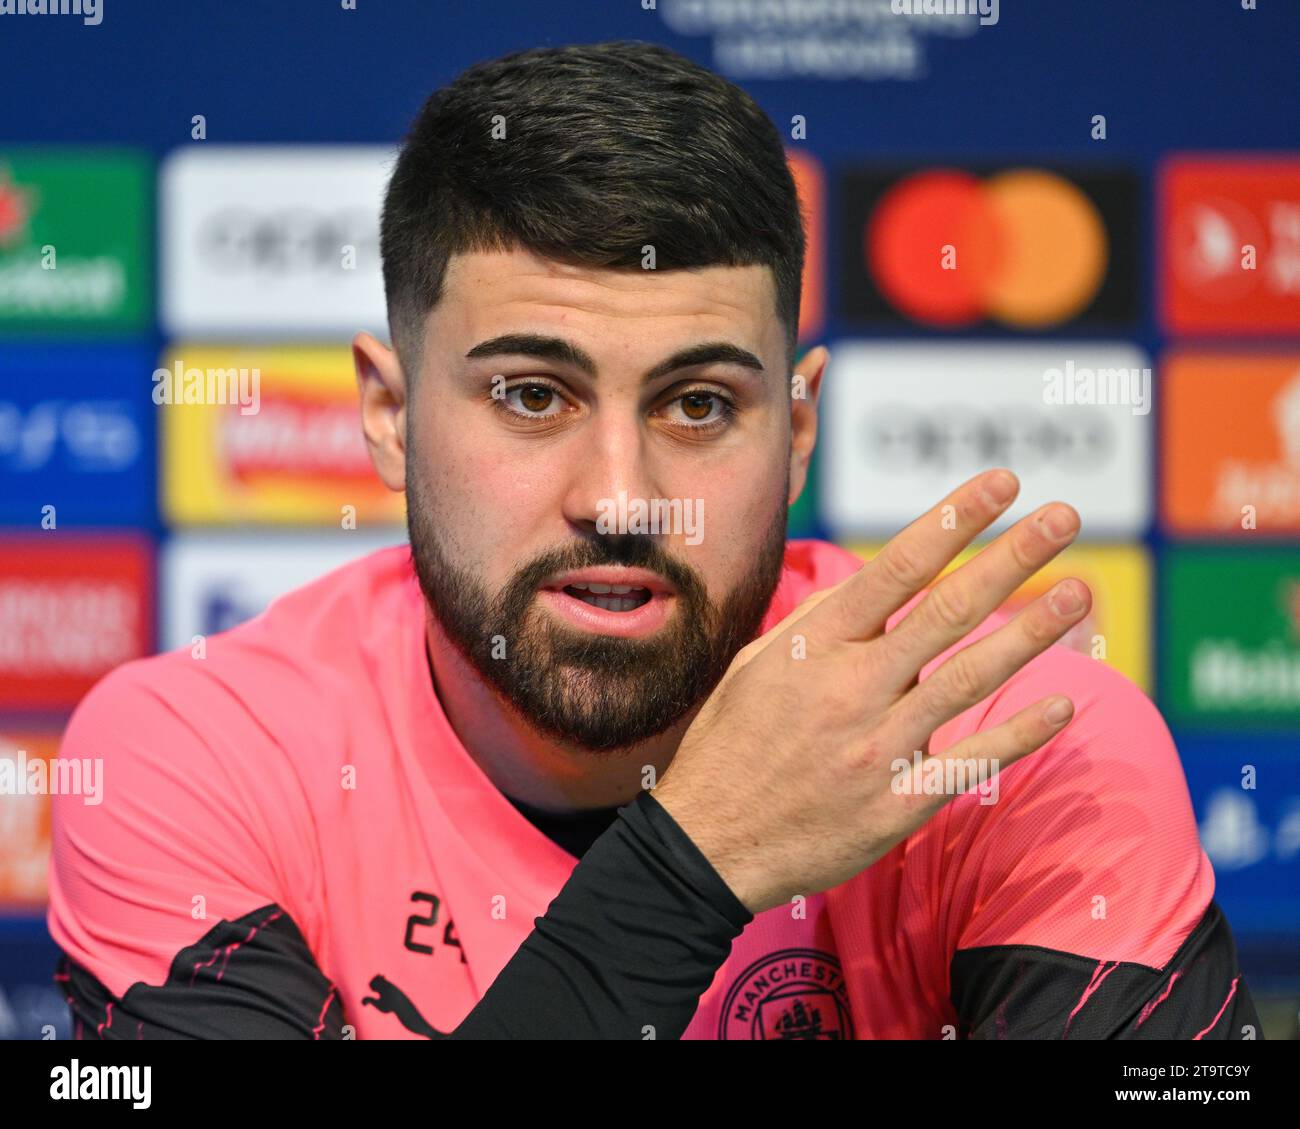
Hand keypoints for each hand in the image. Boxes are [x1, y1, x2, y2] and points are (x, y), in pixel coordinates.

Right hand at [652, 468, 1091, 913]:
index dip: (955, 520)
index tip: (1001, 484)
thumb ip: (817, 625)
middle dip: (1011, 558)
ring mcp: (878, 747)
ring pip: (970, 678)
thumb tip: (873, 583)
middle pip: (946, 611)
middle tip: (1063, 517)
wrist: (710, 843)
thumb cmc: (730, 745)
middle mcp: (851, 688)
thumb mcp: (754, 667)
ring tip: (1079, 593)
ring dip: (1030, 632)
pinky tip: (1062, 704)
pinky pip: (970, 763)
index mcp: (815, 647)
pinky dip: (1019, 733)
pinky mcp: (896, 804)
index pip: (897, 567)